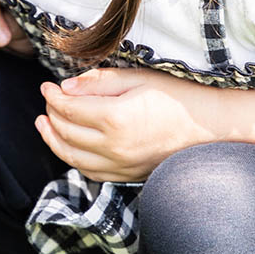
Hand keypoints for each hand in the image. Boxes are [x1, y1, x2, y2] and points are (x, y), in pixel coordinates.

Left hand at [34, 67, 221, 181]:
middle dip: (51, 113)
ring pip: (73, 157)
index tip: (46, 85)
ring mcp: (121, 165)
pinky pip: (91, 172)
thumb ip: (98, 82)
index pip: (68, 108)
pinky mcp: (128, 175)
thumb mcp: (136, 78)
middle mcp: (115, 146)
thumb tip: (65, 86)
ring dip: (53, 139)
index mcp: (115, 117)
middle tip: (47, 99)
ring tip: (44, 123)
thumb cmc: (176, 96)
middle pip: (66, 132)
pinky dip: (73, 158)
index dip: (52, 95)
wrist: (211, 127)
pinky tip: (68, 145)